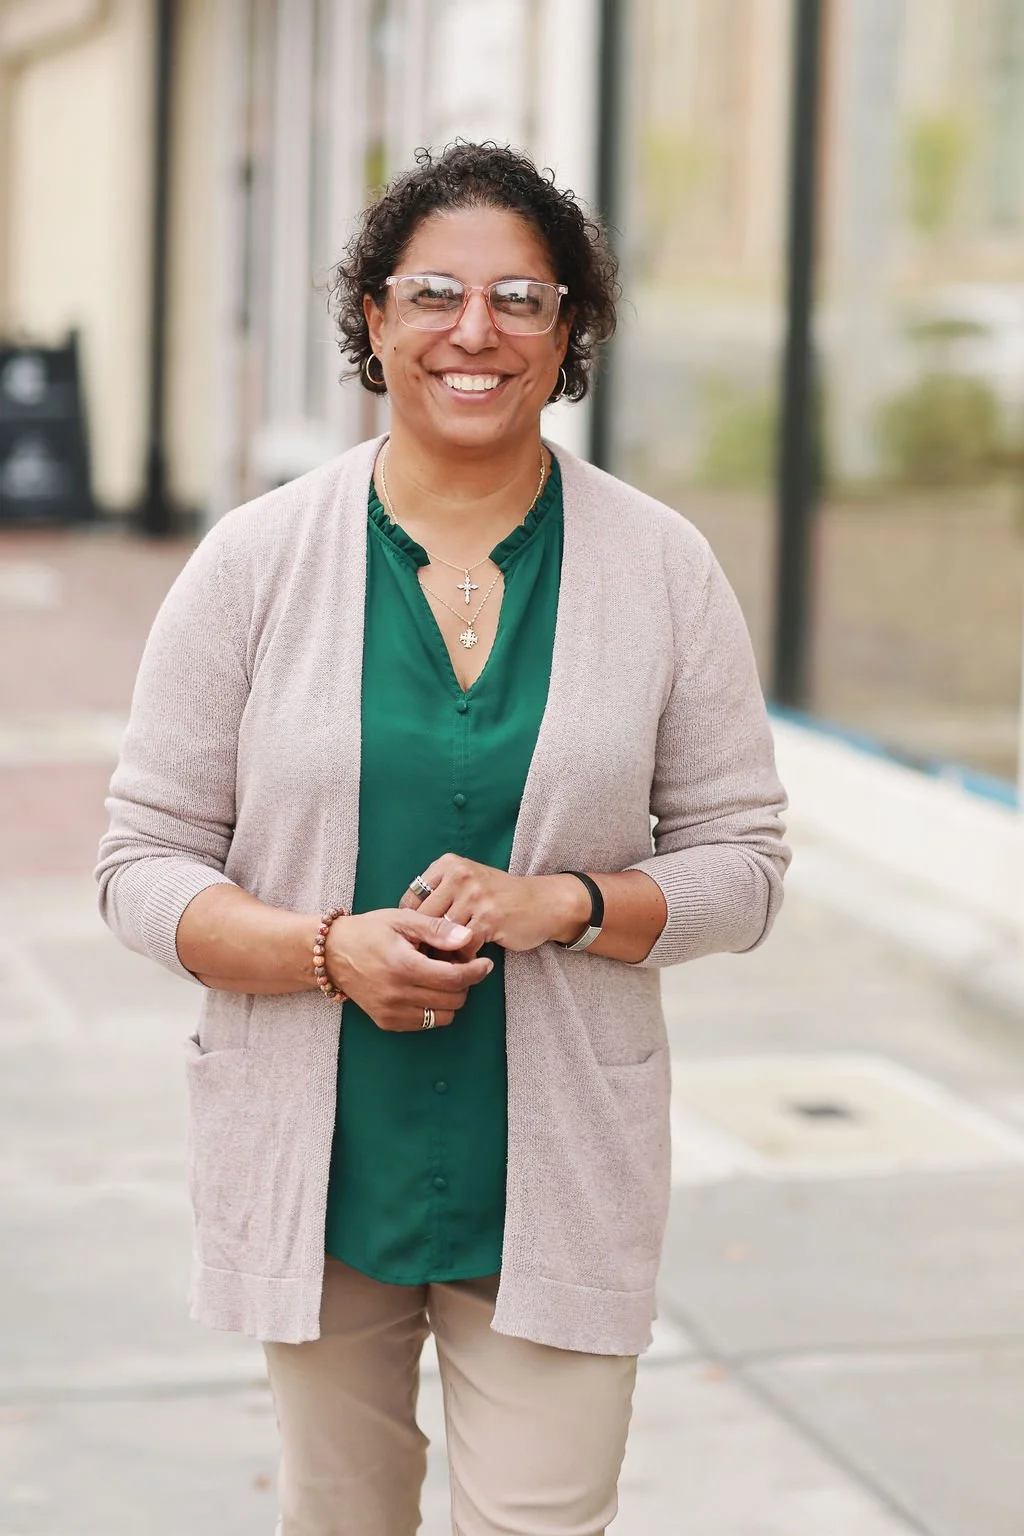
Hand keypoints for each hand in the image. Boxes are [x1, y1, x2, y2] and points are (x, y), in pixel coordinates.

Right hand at [326, 908, 492, 1031]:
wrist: (332, 953)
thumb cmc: (369, 931)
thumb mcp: (402, 919)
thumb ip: (437, 929)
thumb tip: (468, 938)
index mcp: (403, 966)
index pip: (453, 978)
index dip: (476, 972)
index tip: (485, 963)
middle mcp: (396, 994)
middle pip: (453, 1000)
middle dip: (465, 982)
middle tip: (460, 964)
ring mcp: (390, 1012)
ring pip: (443, 1016)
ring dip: (451, 998)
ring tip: (442, 977)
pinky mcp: (386, 1022)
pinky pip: (425, 1023)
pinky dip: (434, 1008)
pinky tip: (426, 989)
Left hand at [398, 855, 589, 952]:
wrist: (544, 903)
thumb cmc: (500, 898)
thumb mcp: (468, 883)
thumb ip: (439, 896)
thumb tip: (405, 927)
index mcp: (449, 864)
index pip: (412, 898)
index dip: (410, 926)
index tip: (416, 943)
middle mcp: (460, 875)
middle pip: (423, 918)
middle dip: (423, 943)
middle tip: (424, 961)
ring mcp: (475, 895)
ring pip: (441, 934)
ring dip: (441, 954)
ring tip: (443, 964)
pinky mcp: (489, 917)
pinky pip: (462, 945)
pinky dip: (461, 959)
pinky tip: (466, 962)